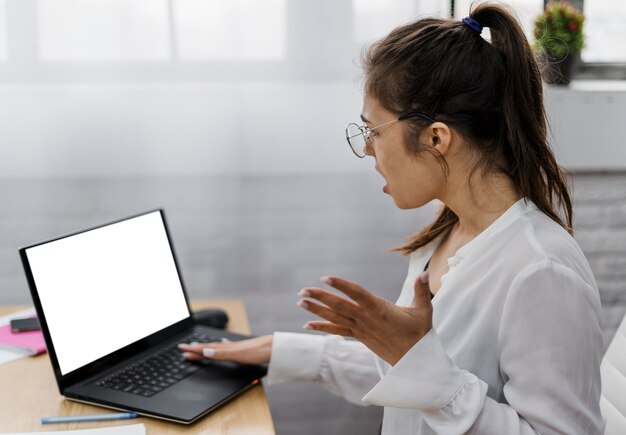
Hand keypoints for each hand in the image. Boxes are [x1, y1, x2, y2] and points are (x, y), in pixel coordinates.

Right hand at [178, 335, 272, 364]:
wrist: (274, 347)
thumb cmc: (258, 351)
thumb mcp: (238, 355)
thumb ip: (221, 354)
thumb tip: (205, 352)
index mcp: (227, 348)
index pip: (206, 349)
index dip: (194, 350)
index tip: (182, 349)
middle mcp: (230, 346)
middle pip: (209, 347)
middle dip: (196, 348)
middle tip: (183, 348)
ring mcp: (236, 347)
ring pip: (216, 347)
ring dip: (206, 347)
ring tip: (197, 345)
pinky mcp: (243, 349)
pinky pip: (227, 347)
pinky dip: (221, 346)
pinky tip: (223, 343)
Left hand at [297, 273, 431, 365]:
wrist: (415, 361)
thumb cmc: (419, 333)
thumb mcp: (424, 310)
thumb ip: (422, 290)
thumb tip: (426, 272)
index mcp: (380, 309)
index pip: (357, 294)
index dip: (341, 285)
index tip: (325, 278)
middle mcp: (367, 319)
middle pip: (340, 306)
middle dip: (321, 297)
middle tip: (303, 290)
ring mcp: (361, 329)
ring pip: (336, 318)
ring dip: (317, 310)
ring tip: (300, 302)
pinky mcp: (360, 337)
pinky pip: (338, 331)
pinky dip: (323, 327)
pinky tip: (307, 325)